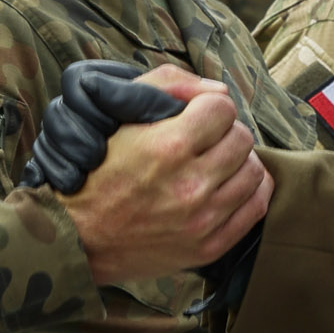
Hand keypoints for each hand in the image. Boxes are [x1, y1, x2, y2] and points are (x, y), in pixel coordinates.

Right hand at [62, 86, 268, 285]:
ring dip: (238, 161)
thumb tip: (217, 89)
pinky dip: (250, 190)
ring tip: (216, 163)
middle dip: (224, 132)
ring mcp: (202, 218)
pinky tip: (229, 185)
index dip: (208, 105)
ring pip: (254, 171)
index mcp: (167, 146)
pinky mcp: (209, 246)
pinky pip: (256, 207)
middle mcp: (190, 184)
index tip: (196, 115)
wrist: (77, 237)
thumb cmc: (95, 172)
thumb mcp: (117, 117)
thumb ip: (165, 86)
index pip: (223, 107)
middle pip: (242, 138)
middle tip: (205, 140)